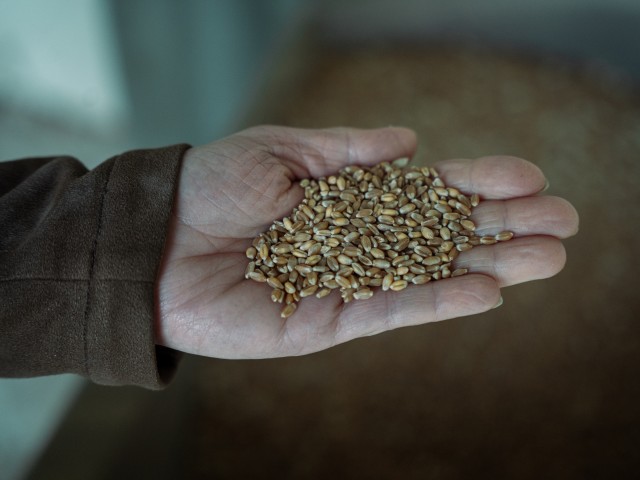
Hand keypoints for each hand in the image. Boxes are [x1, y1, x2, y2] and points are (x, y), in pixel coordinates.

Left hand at [156, 126, 578, 357]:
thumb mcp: (277, 150)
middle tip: (564, 222)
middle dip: (503, 227)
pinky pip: (390, 311)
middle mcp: (357, 242)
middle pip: (443, 235)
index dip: (476, 183)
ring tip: (549, 258)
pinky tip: (487, 290)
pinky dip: (437, 300)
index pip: (426, 191)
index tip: (528, 176)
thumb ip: (344, 151)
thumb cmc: (209, 187)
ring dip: (492, 266)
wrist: (154, 243)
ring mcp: (348, 283)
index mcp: (348, 199)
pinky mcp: (328, 321)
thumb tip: (411, 142)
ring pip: (431, 274)